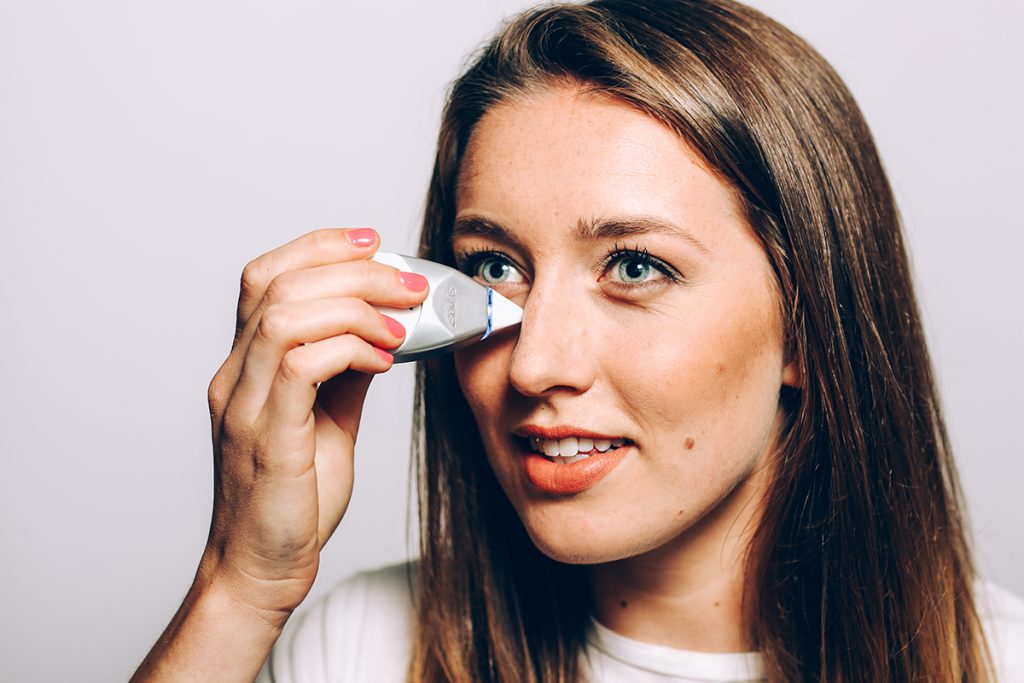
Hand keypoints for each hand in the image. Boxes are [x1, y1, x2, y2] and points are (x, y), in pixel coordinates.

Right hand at [200, 228, 427, 623]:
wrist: (263, 567)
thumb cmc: (295, 497)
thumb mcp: (330, 419)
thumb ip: (345, 371)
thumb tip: (383, 328)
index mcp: (246, 365)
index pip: (265, 277)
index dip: (318, 246)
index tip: (373, 241)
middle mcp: (235, 376)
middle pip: (278, 284)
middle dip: (353, 270)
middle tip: (409, 285)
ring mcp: (244, 405)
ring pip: (284, 316)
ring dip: (354, 307)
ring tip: (400, 326)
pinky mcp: (266, 437)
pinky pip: (299, 366)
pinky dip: (348, 349)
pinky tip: (383, 362)